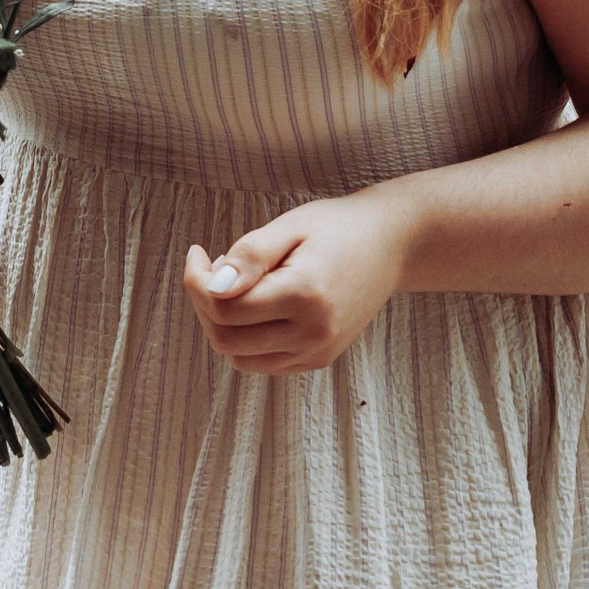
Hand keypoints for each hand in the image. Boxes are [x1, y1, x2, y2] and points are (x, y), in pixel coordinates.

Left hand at [183, 189, 413, 376]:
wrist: (391, 246)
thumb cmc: (337, 227)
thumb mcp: (291, 226)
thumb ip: (250, 255)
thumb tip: (213, 285)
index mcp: (305, 295)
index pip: (225, 309)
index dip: (196, 282)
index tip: (197, 252)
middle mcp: (313, 334)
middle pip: (227, 340)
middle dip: (204, 305)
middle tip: (212, 267)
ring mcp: (318, 351)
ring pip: (241, 358)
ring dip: (223, 325)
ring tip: (234, 284)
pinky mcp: (319, 359)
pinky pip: (264, 362)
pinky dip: (246, 338)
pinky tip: (254, 303)